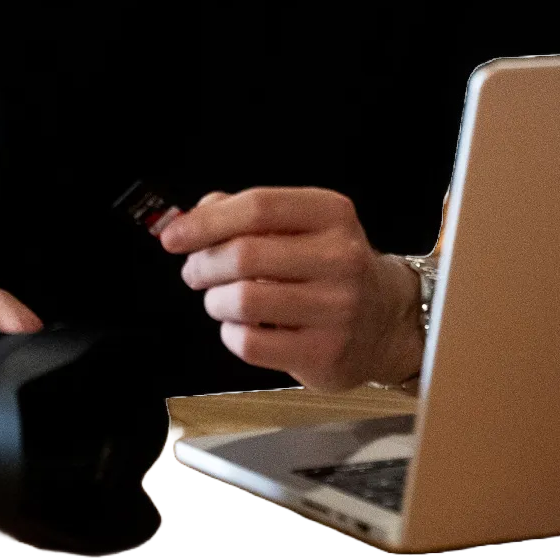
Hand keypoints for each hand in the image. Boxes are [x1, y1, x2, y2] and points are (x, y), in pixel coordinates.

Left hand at [157, 187, 413, 393]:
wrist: (385, 321)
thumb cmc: (328, 268)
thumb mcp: (302, 226)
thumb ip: (247, 214)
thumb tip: (195, 217)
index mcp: (332, 214)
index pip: (258, 207)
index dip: (206, 221)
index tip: (174, 237)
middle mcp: (340, 257)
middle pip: (245, 254)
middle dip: (203, 265)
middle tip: (196, 273)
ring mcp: (337, 308)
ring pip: (244, 300)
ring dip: (216, 301)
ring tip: (222, 301)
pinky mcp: (325, 352)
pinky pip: (251, 343)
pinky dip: (231, 335)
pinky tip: (242, 328)